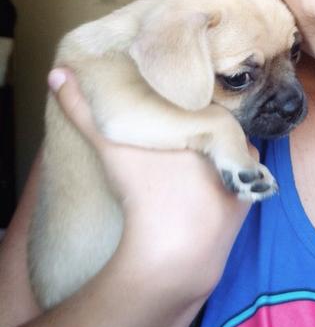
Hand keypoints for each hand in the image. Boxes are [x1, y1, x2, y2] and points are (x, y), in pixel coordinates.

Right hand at [47, 68, 252, 298]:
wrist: (172, 253)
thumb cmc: (143, 193)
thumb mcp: (112, 148)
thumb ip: (82, 110)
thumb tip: (56, 73)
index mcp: (211, 122)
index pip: (202, 104)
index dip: (185, 104)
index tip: (167, 110)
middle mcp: (236, 144)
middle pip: (217, 128)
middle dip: (200, 128)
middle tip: (174, 135)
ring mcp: (245, 175)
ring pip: (230, 154)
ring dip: (215, 154)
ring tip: (189, 160)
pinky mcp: (246, 204)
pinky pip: (237, 184)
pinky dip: (223, 182)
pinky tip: (205, 184)